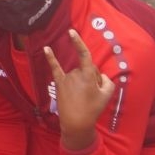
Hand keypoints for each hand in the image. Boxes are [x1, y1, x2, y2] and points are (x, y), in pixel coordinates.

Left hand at [43, 29, 115, 150]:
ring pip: (77, 73)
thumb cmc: (93, 109)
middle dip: (92, 78)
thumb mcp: (107, 96)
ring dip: (82, 81)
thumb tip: (103, 76)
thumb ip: (108, 82)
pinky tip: (46, 48)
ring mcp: (66, 78)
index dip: (78, 43)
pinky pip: (55, 67)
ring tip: (84, 98)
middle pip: (86, 69)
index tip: (71, 31)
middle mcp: (75, 73)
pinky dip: (50, 57)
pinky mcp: (59, 83)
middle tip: (93, 95)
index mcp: (88, 75)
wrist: (76, 123)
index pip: (84, 55)